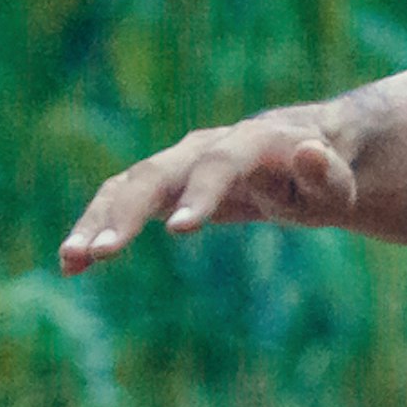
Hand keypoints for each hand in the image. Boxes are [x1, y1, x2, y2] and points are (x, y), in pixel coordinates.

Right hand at [58, 108, 356, 271]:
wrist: (297, 152)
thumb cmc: (321, 180)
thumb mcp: (335, 186)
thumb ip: (323, 174)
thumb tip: (310, 151)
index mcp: (252, 142)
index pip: (221, 163)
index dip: (201, 193)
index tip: (179, 231)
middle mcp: (205, 146)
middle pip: (158, 172)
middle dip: (128, 211)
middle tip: (102, 254)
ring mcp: (177, 162)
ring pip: (129, 185)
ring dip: (97, 221)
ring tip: (71, 261)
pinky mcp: (160, 183)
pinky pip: (119, 199)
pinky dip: (95, 226)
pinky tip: (71, 264)